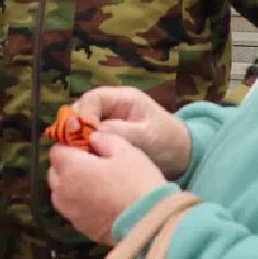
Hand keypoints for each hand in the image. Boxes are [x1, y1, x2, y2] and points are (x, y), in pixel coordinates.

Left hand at [48, 132, 168, 244]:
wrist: (148, 224)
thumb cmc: (137, 183)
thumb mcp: (125, 151)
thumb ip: (103, 139)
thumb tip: (91, 139)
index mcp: (71, 168)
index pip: (56, 150)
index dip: (70, 144)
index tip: (85, 145)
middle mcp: (63, 190)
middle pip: (55, 171)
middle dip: (67, 164)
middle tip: (91, 162)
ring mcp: (70, 212)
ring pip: (60, 192)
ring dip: (70, 184)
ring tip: (94, 183)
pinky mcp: (79, 227)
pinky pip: (71, 209)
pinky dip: (78, 202)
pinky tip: (98, 200)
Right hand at [74, 86, 191, 179]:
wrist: (182, 156)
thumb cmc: (169, 142)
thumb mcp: (148, 136)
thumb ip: (122, 132)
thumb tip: (94, 133)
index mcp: (124, 98)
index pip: (93, 99)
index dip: (83, 115)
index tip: (82, 136)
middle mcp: (112, 106)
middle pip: (82, 109)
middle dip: (75, 127)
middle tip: (74, 148)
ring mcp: (107, 120)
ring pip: (81, 125)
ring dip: (77, 138)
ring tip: (78, 155)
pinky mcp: (106, 136)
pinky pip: (87, 138)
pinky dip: (83, 147)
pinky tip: (84, 160)